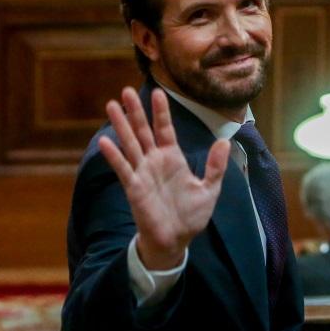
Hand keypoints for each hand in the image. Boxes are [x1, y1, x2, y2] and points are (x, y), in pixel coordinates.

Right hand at [98, 87, 230, 269]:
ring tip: (111, 105)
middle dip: (136, 111)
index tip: (157, 92)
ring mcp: (143, 173)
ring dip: (121, 125)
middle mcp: (155, 161)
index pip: (165, 129)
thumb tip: (225, 141)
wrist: (177, 240)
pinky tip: (104, 141)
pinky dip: (114, 155)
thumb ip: (216, 166)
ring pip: (130, 144)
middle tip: (126, 90)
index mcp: (172, 158)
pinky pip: (123, 168)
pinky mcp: (134, 188)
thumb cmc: (191, 215)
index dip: (161, 112)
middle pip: (143, 131)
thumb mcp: (209, 189)